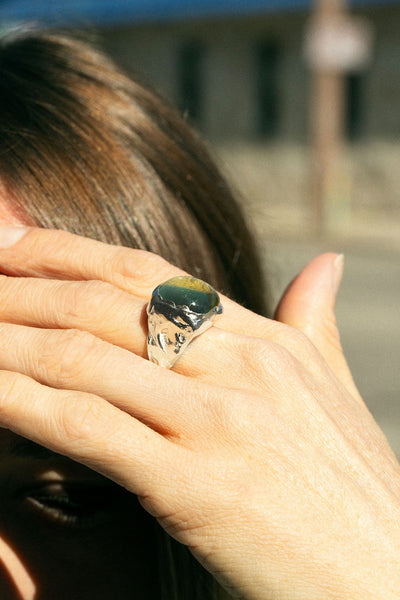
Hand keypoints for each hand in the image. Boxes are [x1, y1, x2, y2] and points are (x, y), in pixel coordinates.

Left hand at [0, 226, 397, 599]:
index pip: (147, 273)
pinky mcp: (198, 485)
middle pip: (103, 303)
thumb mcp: (335, 388)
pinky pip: (86, 428)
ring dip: (6, 338)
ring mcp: (219, 420)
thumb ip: (316, 321)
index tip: (12, 241)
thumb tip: (328, 262)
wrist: (386, 576)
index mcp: (265, 338)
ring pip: (83, 357)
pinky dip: (21, 404)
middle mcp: (240, 364)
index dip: (68, 251)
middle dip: (21, 286)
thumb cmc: (353, 485)